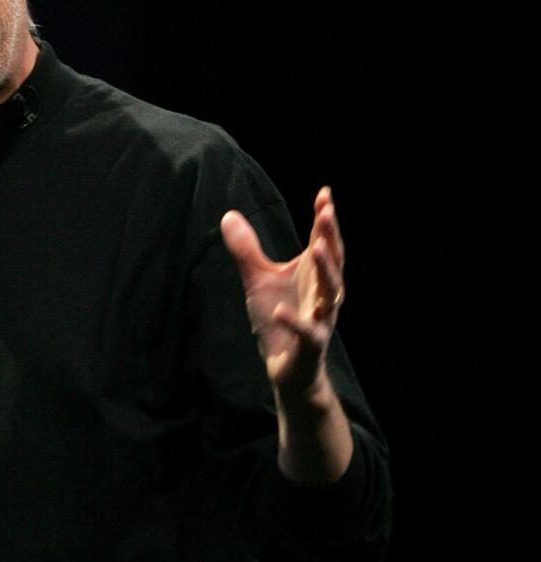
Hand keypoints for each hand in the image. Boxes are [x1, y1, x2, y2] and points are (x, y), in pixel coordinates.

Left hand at [220, 186, 345, 400]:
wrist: (287, 367)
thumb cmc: (277, 318)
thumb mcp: (258, 279)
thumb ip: (247, 249)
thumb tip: (228, 215)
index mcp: (313, 275)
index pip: (323, 241)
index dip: (325, 219)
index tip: (326, 194)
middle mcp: (323, 293)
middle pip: (333, 262)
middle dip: (331, 237)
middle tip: (327, 212)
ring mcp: (320, 318)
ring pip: (330, 293)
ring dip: (326, 271)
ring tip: (317, 248)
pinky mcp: (310, 343)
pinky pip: (307, 332)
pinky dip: (293, 321)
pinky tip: (279, 311)